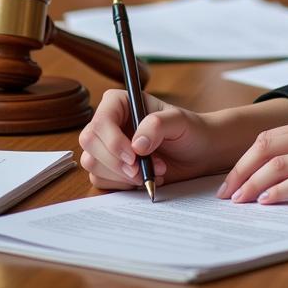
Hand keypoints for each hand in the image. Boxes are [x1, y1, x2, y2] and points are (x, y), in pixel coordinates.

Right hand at [79, 89, 220, 189]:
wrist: (198, 153)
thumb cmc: (190, 130)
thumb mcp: (179, 121)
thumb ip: (158, 125)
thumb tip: (136, 144)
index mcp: (121, 102)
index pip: (101, 119)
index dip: (112, 140)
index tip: (133, 156)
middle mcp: (109, 122)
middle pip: (89, 142)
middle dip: (115, 162)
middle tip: (140, 170)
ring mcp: (107, 146)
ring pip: (92, 163)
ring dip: (121, 175)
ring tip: (152, 171)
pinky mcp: (110, 167)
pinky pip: (100, 180)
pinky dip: (122, 184)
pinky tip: (144, 178)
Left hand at [219, 115, 287, 203]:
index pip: (270, 135)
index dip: (246, 156)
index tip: (233, 176)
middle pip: (264, 147)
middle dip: (239, 170)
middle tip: (225, 192)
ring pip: (275, 165)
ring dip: (250, 183)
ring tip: (238, 201)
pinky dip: (276, 193)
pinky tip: (265, 203)